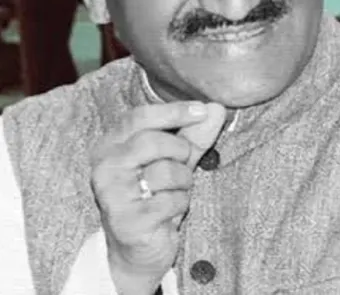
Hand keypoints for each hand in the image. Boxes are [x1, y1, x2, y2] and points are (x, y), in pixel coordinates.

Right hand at [92, 102, 225, 294]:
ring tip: (173, 193)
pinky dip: (180, 205)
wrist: (138, 250)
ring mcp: (112, 195)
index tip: (201, 110)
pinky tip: (168, 213)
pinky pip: (170, 201)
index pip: (140, 116)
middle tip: (183, 165)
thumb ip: (194, 135)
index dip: (174, 111)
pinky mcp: (126, 220)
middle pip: (153, 141)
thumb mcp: (176, 161)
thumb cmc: (156, 197)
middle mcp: (104, 167)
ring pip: (166, 172)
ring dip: (183, 183)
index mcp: (111, 146)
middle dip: (181, 152)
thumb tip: (216, 108)